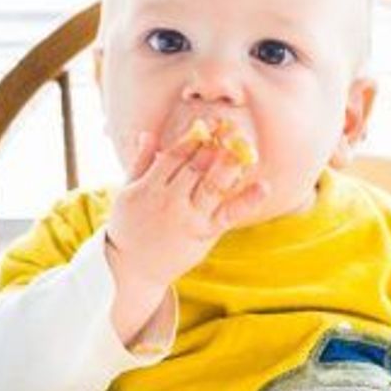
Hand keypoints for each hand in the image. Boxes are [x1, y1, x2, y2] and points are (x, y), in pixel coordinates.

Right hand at [105, 127, 267, 342]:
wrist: (130, 267)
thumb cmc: (129, 226)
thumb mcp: (127, 191)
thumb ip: (141, 162)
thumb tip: (148, 133)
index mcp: (150, 186)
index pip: (176, 155)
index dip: (194, 137)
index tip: (210, 122)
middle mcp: (170, 200)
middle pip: (197, 166)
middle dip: (215, 145)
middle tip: (233, 128)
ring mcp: (188, 218)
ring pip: (213, 185)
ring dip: (230, 164)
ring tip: (246, 146)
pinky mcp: (204, 234)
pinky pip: (228, 215)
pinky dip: (246, 201)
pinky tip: (263, 187)